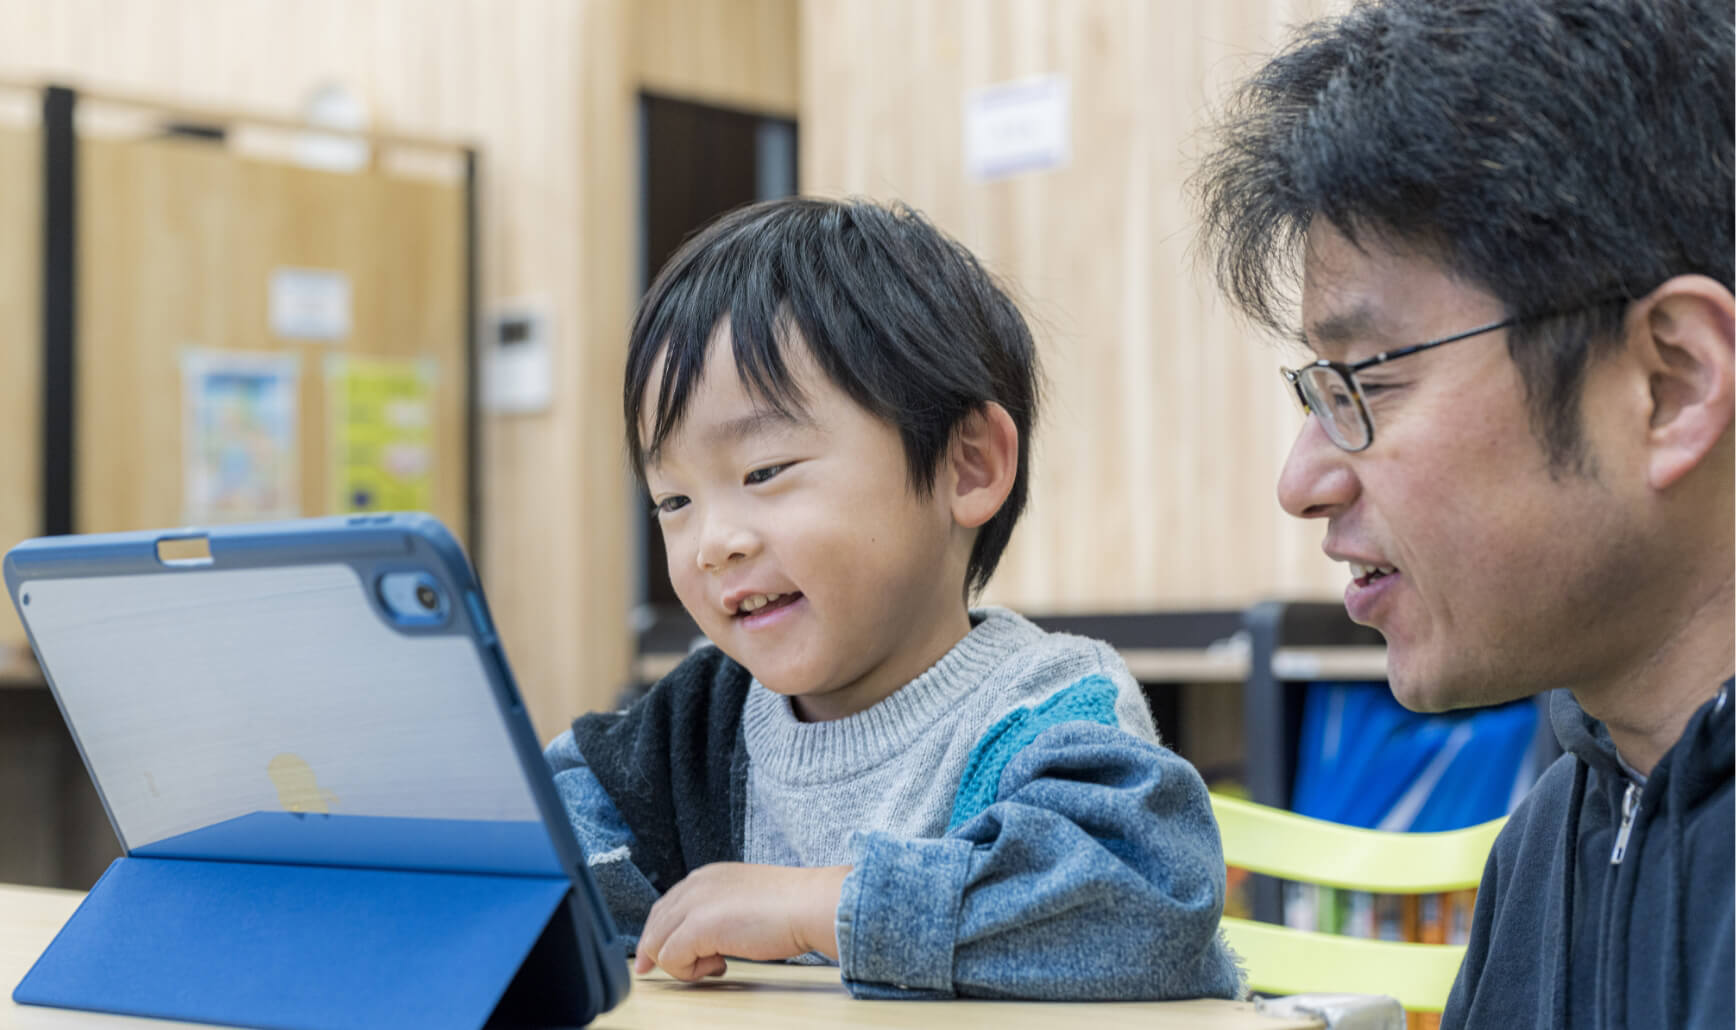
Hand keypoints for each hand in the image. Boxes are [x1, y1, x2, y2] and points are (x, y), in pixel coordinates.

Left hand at [633, 862, 850, 979]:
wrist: (810, 905)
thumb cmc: (790, 907)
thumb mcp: (743, 900)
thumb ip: (720, 911)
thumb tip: (707, 939)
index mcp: (706, 876)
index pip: (665, 907)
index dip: (661, 934)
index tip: (666, 957)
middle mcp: (695, 884)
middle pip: (655, 925)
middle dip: (660, 953)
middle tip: (682, 970)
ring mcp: (694, 904)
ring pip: (657, 944)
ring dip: (682, 963)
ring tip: (717, 964)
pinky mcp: (699, 927)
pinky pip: (671, 959)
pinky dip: (690, 971)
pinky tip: (721, 966)